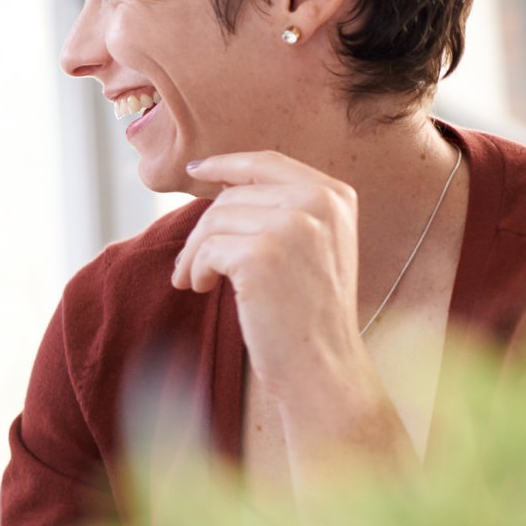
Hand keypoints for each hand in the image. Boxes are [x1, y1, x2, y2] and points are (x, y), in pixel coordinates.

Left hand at [175, 152, 367, 396]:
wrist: (322, 363)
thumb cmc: (308, 310)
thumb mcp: (311, 245)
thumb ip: (282, 208)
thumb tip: (220, 184)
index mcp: (334, 194)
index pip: (265, 162)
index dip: (226, 164)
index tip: (197, 170)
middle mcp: (319, 202)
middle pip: (230, 196)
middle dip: (203, 230)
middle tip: (191, 265)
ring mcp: (292, 226)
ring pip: (213, 221)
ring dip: (194, 254)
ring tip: (196, 280)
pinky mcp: (262, 254)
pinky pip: (207, 249)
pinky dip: (194, 269)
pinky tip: (201, 288)